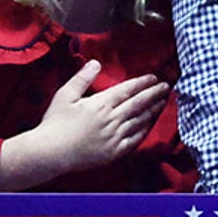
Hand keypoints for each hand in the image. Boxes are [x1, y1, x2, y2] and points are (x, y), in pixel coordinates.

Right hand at [34, 60, 170, 170]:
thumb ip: (82, 78)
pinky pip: (135, 140)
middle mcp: (111, 119)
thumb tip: (96, 62)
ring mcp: (114, 137)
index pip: (127, 90)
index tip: (154, 78)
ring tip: (163, 102)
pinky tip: (150, 124)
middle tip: (167, 87)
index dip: (142, 83)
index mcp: (100, 104)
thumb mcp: (65, 95)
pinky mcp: (114, 152)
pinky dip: (145, 130)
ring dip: (153, 110)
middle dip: (154, 94)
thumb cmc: (55, 123)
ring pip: (140, 121)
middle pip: (138, 104)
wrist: (50, 153)